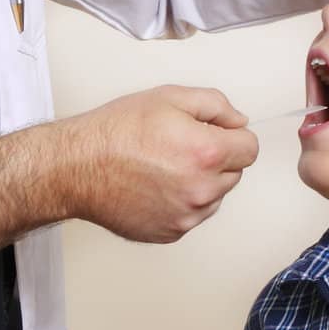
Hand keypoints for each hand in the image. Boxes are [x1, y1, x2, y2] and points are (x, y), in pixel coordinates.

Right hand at [66, 85, 258, 243]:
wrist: (78, 167)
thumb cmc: (116, 132)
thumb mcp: (169, 97)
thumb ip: (215, 105)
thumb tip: (238, 121)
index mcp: (206, 153)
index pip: (250, 148)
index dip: (233, 135)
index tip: (215, 132)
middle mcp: (202, 190)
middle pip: (234, 173)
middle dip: (216, 157)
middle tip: (179, 145)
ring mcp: (187, 216)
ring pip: (214, 196)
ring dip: (200, 181)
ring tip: (163, 165)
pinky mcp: (171, 232)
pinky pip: (192, 214)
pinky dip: (181, 201)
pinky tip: (155, 184)